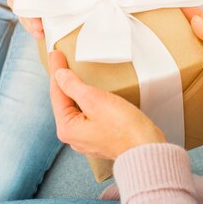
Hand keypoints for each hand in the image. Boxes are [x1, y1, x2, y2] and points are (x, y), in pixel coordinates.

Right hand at [5, 0, 55, 38]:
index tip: (30, 3)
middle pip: (17, 3)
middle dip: (28, 16)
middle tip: (38, 25)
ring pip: (20, 13)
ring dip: (29, 24)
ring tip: (39, 33)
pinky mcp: (21, 7)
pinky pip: (24, 18)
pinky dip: (31, 27)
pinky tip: (39, 35)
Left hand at [49, 51, 165, 159]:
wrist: (147, 149)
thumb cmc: (124, 127)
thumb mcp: (94, 100)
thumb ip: (73, 86)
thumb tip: (59, 75)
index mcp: (67, 128)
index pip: (57, 93)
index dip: (56, 71)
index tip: (55, 54)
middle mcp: (74, 137)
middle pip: (65, 102)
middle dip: (62, 81)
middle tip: (59, 61)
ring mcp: (87, 138)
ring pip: (77, 108)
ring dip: (75, 90)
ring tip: (73, 75)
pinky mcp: (101, 137)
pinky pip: (88, 114)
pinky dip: (87, 101)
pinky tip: (90, 93)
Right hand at [182, 8, 202, 136]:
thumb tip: (198, 21)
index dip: (199, 16)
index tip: (183, 9)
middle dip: (190, 31)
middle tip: (174, 23)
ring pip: (198, 56)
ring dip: (186, 49)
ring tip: (170, 40)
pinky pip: (193, 74)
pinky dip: (185, 68)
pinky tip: (175, 64)